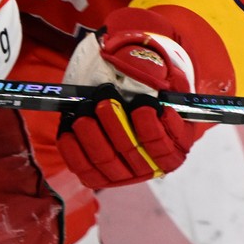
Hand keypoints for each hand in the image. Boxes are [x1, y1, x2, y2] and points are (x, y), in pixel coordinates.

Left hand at [56, 8, 201, 187]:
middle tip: (105, 99)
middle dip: (116, 123)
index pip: (165, 146)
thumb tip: (142, 67)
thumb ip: (157, 73)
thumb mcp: (162, 76)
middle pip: (132, 151)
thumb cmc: (150, 87)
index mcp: (175, 145)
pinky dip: (73, 149)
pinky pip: (84, 167)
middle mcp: (152, 165)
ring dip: (92, 134)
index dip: (153, 127)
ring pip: (106, 159)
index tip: (143, 103)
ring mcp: (125, 174)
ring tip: (86, 109)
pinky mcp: (99, 175)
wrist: (130, 97)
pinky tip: (68, 129)